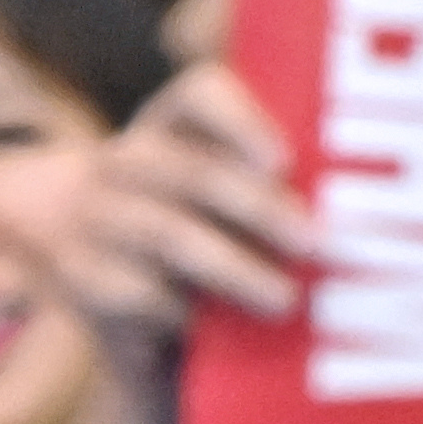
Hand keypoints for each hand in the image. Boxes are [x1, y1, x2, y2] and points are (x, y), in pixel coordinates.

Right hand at [54, 62, 316, 364]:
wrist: (75, 269)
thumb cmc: (186, 238)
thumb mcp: (216, 203)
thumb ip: (267, 196)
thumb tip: (348, 228)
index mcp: (170, 128)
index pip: (200, 94)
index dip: (242, 121)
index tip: (284, 163)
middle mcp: (128, 160)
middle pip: (195, 172)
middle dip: (260, 210)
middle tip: (315, 246)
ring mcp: (96, 215)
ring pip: (170, 234)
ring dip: (235, 269)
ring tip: (284, 300)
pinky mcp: (78, 274)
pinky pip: (138, 290)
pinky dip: (181, 312)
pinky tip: (210, 329)